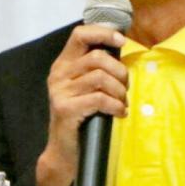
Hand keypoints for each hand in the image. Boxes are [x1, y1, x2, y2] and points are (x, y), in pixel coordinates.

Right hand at [35, 25, 127, 185]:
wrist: (65, 151)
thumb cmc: (82, 116)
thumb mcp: (86, 87)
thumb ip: (97, 68)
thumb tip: (121, 47)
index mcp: (63, 64)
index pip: (80, 34)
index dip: (103, 33)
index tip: (122, 41)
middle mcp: (58, 74)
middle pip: (97, 57)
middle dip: (120, 71)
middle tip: (126, 88)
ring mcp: (60, 91)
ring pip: (101, 77)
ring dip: (119, 91)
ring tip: (122, 102)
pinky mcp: (65, 109)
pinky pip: (99, 98)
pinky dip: (115, 105)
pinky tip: (119, 113)